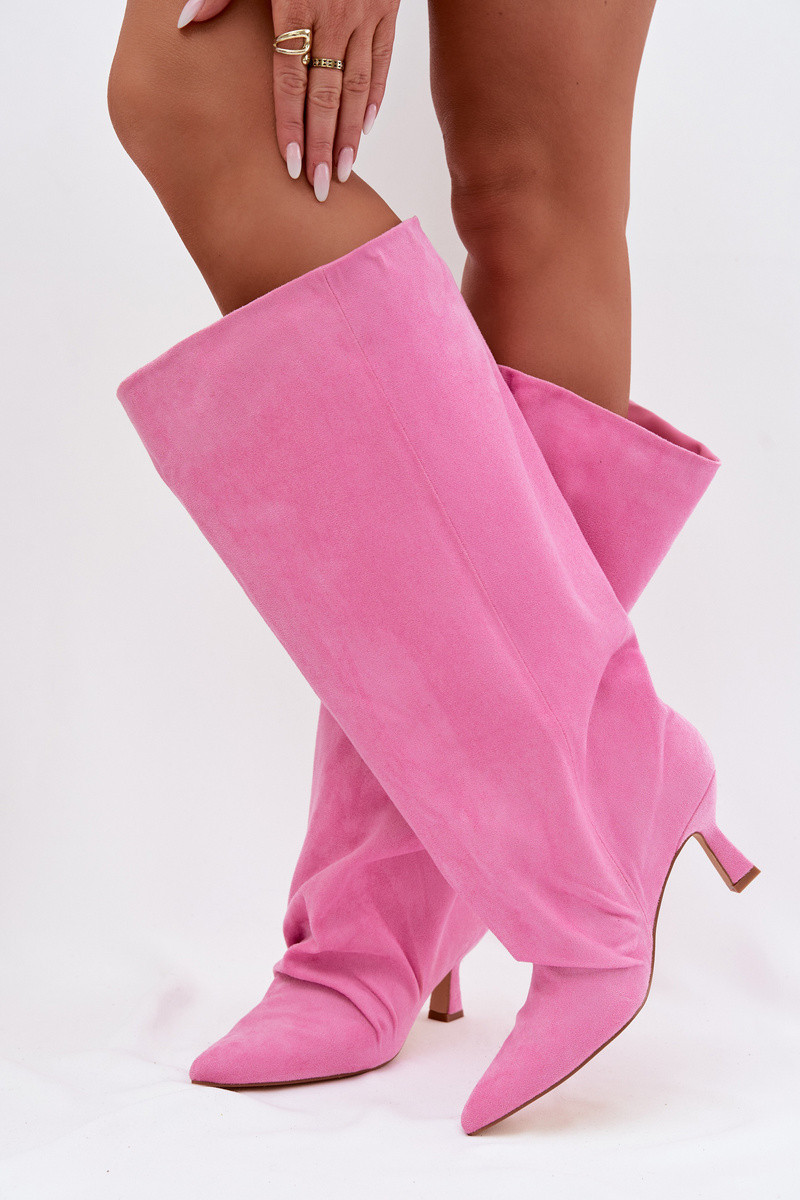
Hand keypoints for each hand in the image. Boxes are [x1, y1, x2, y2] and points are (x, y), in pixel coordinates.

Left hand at [177, 1, 399, 199]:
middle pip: (327, 93)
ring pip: (358, 85)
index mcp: (298, 4)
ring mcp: (366, 14)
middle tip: (321, 187)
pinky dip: (375, 97)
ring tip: (344, 173)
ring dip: (351, 133)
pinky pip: (382, 62)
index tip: (291, 165)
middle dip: (325, 145)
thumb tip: (186, 21)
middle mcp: (335, 15)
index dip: (291, 125)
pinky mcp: (388, 9)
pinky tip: (365, 128)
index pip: (292, 78)